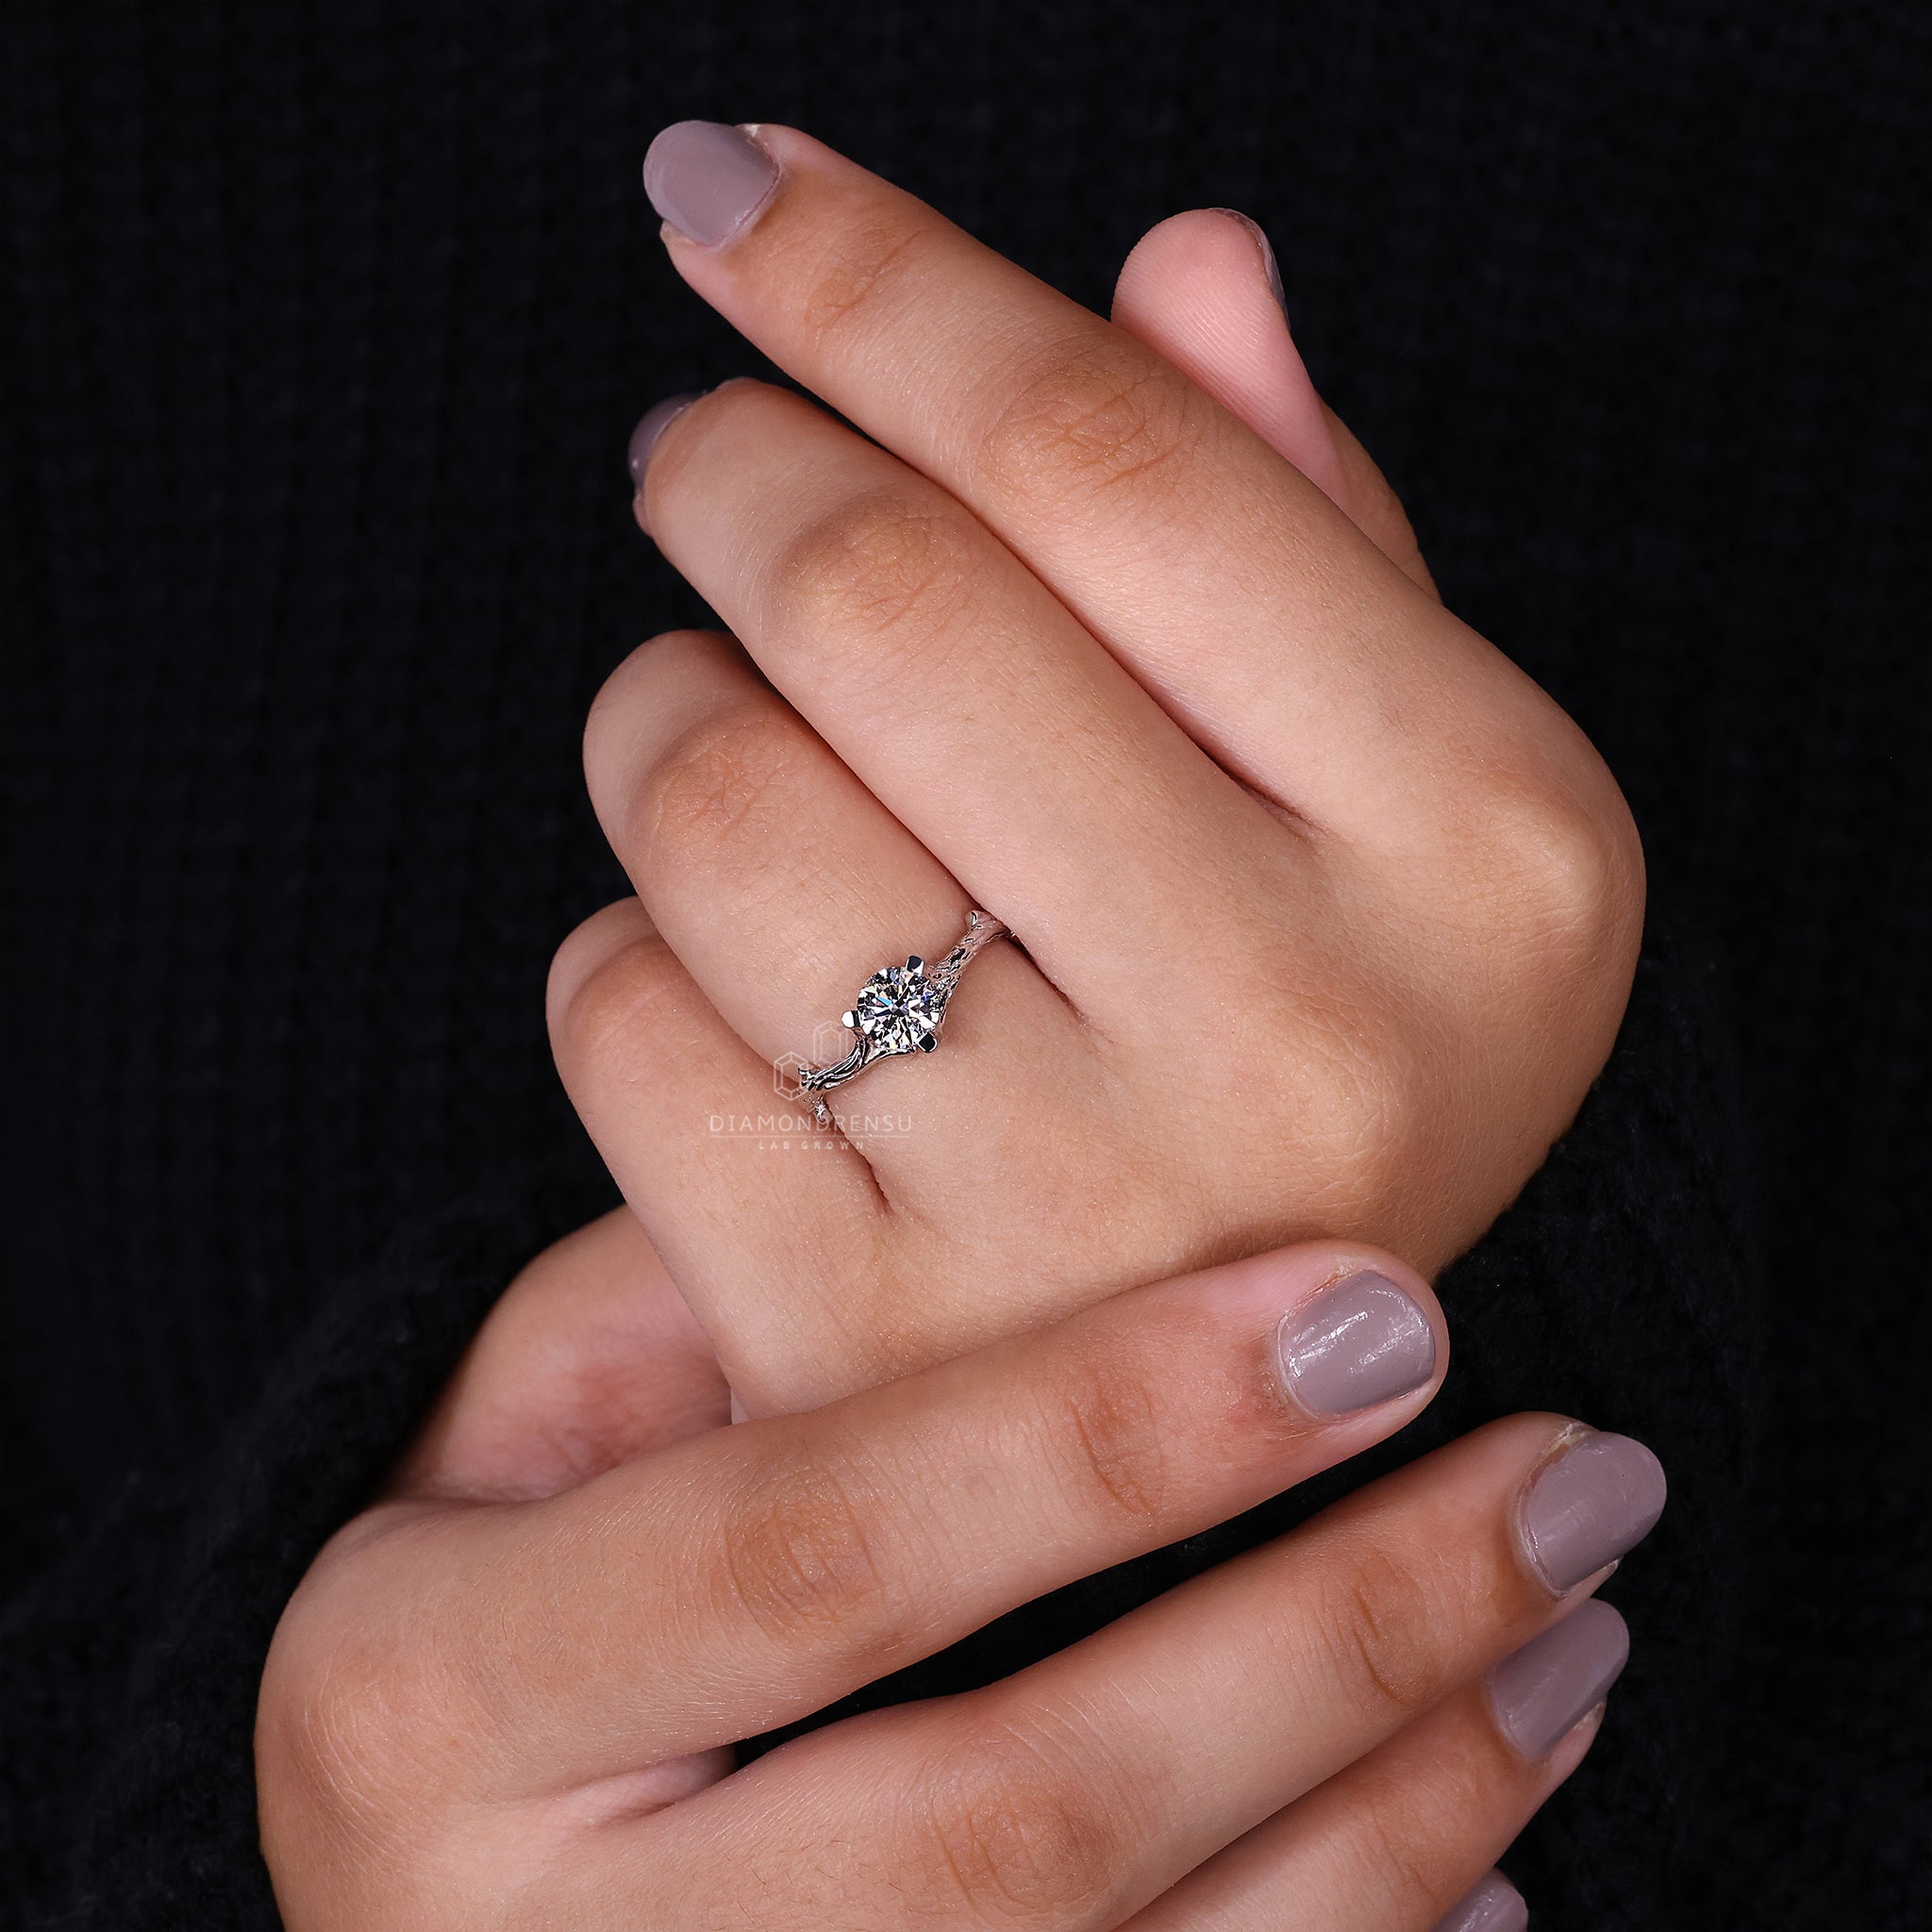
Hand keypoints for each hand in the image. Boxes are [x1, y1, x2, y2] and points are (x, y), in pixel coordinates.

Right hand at [257, 1214, 1662, 1928]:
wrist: (416, 1918)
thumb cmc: (476, 1615)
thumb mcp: (511, 1439)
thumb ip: (709, 1315)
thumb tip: (1031, 1227)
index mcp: (426, 1707)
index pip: (814, 1545)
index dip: (1103, 1427)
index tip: (1374, 1310)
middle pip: (1016, 1819)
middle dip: (1333, 1641)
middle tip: (1566, 1479)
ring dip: (1400, 1812)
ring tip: (1570, 1635)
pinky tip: (1493, 1863)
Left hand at [547, 124, 1644, 1415]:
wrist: (1223, 1405)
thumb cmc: (1298, 1026)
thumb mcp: (1386, 776)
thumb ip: (1295, 519)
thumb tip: (1186, 263)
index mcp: (1484, 843)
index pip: (1114, 458)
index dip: (880, 278)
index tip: (728, 189)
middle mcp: (1310, 1037)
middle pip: (879, 598)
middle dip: (730, 470)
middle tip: (702, 460)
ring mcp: (1079, 1224)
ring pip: (709, 796)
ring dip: (665, 717)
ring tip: (741, 750)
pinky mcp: (857, 1345)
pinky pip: (617, 1012)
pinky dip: (631, 950)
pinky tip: (744, 990)